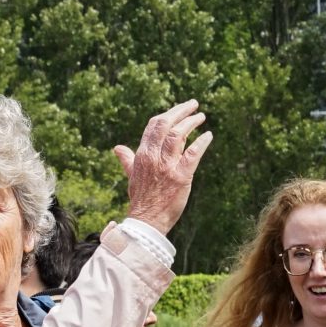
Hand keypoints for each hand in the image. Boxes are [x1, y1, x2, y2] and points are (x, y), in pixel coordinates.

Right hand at [114, 100, 211, 236]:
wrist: (146, 222)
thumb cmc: (141, 199)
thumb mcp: (132, 176)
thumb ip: (127, 160)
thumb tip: (117, 148)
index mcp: (142, 156)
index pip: (153, 126)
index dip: (168, 114)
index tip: (180, 109)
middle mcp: (153, 158)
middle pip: (165, 126)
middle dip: (181, 111)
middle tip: (194, 105)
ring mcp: (167, 167)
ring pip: (178, 136)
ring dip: (192, 123)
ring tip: (201, 117)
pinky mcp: (181, 177)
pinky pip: (193, 154)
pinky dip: (202, 142)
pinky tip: (208, 136)